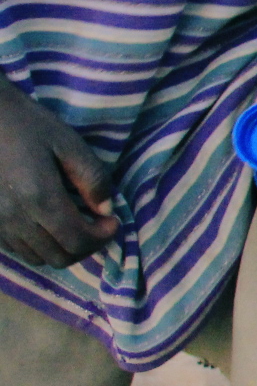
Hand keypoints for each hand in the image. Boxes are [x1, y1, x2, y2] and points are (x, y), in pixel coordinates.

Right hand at [0, 83, 116, 267]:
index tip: (113, 221)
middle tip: (98, 226)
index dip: (102, 237)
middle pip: (59, 257)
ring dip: (64, 249)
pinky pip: (18, 249)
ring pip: (38, 258)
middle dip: (87, 246)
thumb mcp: (69, 144)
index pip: (77, 241)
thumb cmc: (28, 126)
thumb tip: (107, 210)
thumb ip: (93, 178)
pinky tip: (50, 225)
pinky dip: (41, 246)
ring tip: (76, 226)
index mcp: (39, 197)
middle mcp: (15, 218)